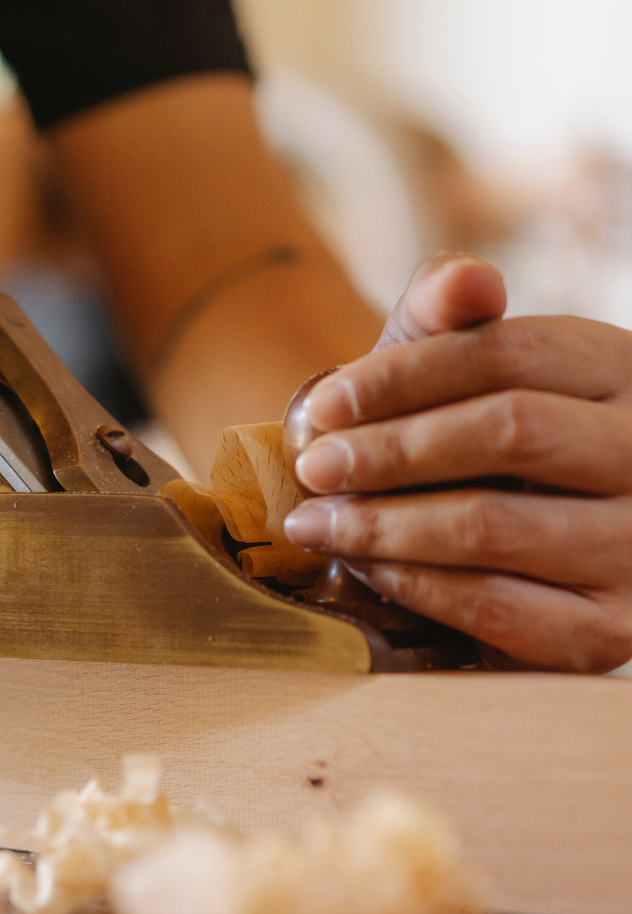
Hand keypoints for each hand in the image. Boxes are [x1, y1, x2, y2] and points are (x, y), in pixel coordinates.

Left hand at [283, 253, 631, 672]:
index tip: (321, 405)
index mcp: (623, 371)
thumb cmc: (472, 449)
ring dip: (381, 525)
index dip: (403, 377)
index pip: (511, 353)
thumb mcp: (459, 376)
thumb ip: (447, 319)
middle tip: (312, 468)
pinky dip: (413, 585)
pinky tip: (365, 567)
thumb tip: (464, 280)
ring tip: (314, 523)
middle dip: (389, 450)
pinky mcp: (610, 633)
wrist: (519, 551)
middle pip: (508, 430)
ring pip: (491, 525)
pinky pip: (493, 605)